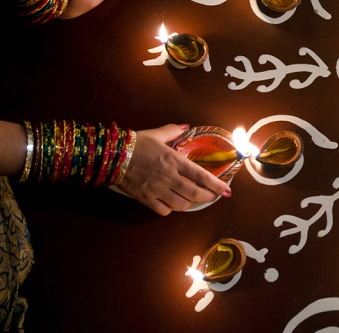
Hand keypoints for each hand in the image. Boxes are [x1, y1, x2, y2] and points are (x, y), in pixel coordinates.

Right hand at [117, 124, 231, 215]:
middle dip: (208, 197)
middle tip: (213, 197)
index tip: (226, 191)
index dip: (216, 185)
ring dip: (189, 203)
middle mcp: (169, 177)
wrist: (112, 154)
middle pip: (195, 194)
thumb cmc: (137, 143)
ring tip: (192, 199)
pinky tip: (171, 203)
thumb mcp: (158, 134)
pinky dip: (170, 209)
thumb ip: (174, 131)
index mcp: (175, 160)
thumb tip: (186, 127)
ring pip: (181, 205)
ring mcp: (157, 189)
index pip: (201, 176)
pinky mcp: (145, 198)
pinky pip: (163, 210)